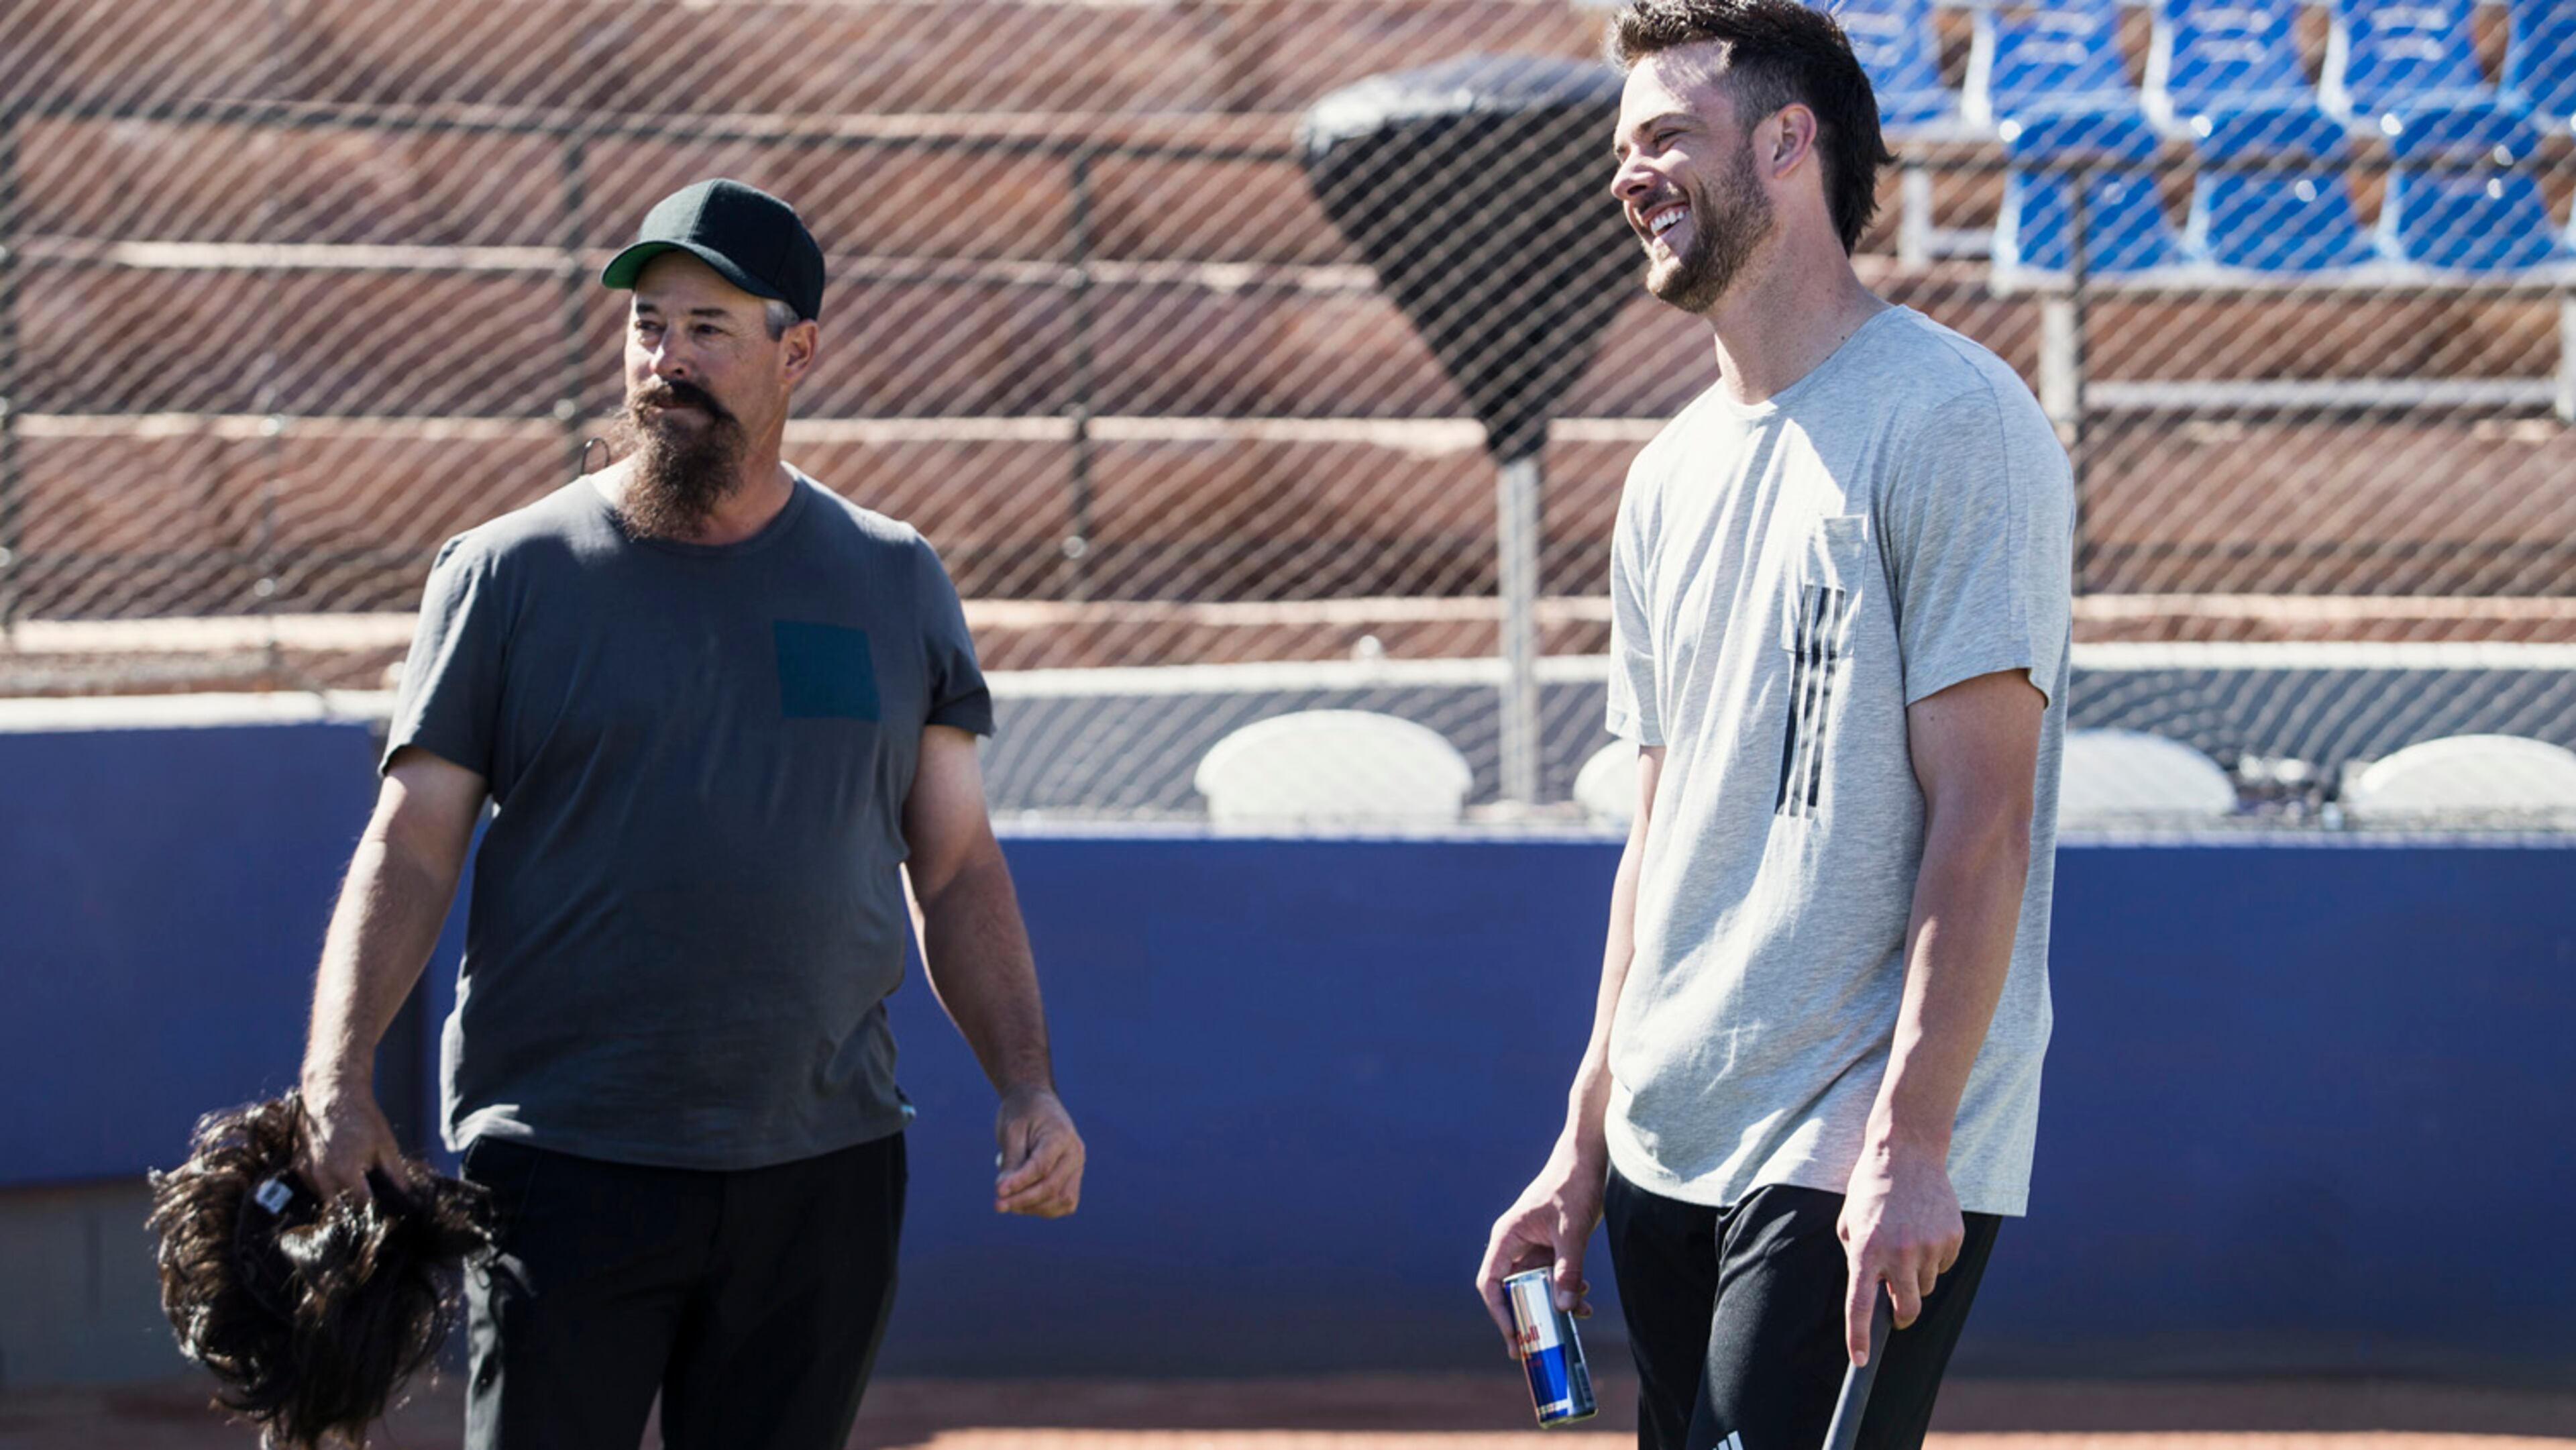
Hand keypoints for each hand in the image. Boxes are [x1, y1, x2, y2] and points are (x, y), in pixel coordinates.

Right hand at [297, 1080, 402, 1203]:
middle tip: (370, 1198)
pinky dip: (325, 1185)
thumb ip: (395, 1172)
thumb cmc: (362, 1116)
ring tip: (355, 1183)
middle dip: (355, 1207)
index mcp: (346, 1172)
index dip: (374, 1210)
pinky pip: (312, 1185)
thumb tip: (406, 1193)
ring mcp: (308, 1171)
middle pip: (340, 1207)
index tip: (384, 1209)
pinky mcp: (299, 1164)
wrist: (332, 1093)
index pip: (360, 1206)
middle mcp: (323, 1176)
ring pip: (324, 1198)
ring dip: (339, 1197)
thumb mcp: (385, 1144)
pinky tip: (338, 1173)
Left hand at [994, 1085, 1083, 1217]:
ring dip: (1034, 1207)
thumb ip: (1011, 1161)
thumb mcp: (1012, 1131)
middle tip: (997, 1205)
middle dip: (1023, 1200)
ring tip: (1009, 1201)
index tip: (997, 1192)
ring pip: (1062, 1200)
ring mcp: (1077, 1167)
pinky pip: (1064, 1202)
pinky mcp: (1073, 1177)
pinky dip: (1044, 1207)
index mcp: (1061, 1135)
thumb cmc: (1022, 1113)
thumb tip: (1003, 1193)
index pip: (1042, 1167)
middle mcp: (1075, 1153)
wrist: (1036, 1101)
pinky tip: (1023, 1202)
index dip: (1020, 1182)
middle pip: (1052, 1187)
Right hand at [1474, 1144, 1603, 1354]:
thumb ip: (1567, 1269)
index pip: (1490, 1282)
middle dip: (1525, 1315)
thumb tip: (1564, 1307)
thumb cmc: (1574, 1184)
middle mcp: (1515, 1242)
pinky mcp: (1550, 1244)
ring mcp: (1533, 1244)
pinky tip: (1584, 1298)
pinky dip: (1565, 1290)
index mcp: (1508, 1235)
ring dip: (1551, 1303)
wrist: (1590, 1157)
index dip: (1499, 1311)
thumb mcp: (1572, 1230)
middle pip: (1510, 1288)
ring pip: (1534, 1285)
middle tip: (1535, 1346)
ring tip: (1573, 1320)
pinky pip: (1551, 1276)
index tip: (1514, 1335)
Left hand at [1837, 1142, 1962, 1365]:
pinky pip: (1943, 1264)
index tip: (1860, 1361)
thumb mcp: (1849, 1222)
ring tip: (1907, 1239)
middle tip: (1895, 1307)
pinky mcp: (1952, 1236)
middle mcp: (1899, 1251)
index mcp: (1866, 1249)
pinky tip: (1925, 1228)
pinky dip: (1934, 1256)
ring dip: (1916, 1275)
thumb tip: (1872, 1293)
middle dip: (1901, 1315)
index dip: (1859, 1338)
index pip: (1861, 1305)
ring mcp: (1929, 1245)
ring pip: (1926, 1285)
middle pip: (1906, 1310)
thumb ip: (1858, 1258)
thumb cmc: (1870, 1188)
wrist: (1906, 1151)